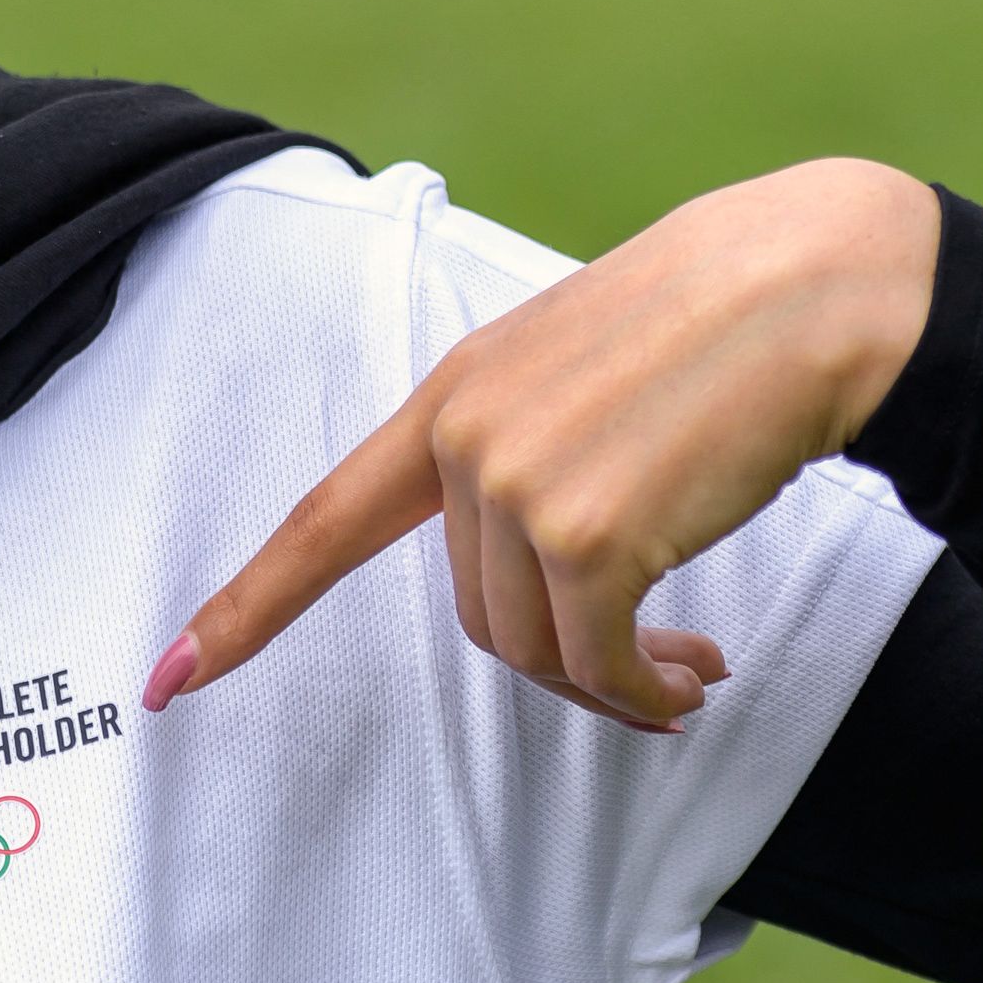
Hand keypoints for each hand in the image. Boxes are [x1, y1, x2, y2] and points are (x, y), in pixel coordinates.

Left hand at [146, 158, 937, 730]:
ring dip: (612, 685)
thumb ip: (522, 450)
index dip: (246, 605)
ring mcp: (517, 485)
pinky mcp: (590, 533)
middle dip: (562, 660)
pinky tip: (697, 677)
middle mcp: (464, 440)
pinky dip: (644, 692)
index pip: (325, 518)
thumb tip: (536, 561)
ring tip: (685, 673)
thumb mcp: (577, 374)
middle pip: (477, 616)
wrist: (816, 290)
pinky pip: (598, 664)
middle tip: (653, 670)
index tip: (167, 675)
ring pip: (534, 650)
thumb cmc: (716, 335)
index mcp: (451, 396)